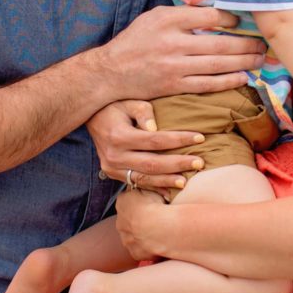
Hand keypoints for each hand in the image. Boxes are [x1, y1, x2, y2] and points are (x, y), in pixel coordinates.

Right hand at [88, 100, 207, 193]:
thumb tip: (156, 128)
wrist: (92, 119)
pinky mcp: (113, 174)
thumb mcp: (129, 102)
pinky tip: (170, 191)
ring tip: (186, 181)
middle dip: (178, 164)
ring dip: (167, 180)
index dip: (178, 140)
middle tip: (199, 163)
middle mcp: (114, 156)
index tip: (200, 137)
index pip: (155, 140)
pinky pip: (136, 183)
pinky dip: (154, 188)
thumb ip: (143, 112)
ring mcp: (112, 168)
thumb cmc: (115, 106)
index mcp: (118, 136)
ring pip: (144, 178)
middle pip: (152, 164)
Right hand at [95, 6, 265, 100]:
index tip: (241, 21)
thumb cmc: (135, 41)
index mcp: (168, 20)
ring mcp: (174, 66)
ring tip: (259, 59)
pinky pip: (207, 84)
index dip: (230, 19)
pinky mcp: (174, 86)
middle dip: (245, 44)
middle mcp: (172, 43)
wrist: (111, 72)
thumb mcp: (154, 17)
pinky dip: (227, 81)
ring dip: (243, 62)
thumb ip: (182, 13)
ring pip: (217, 65)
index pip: (208, 17)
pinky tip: (242, 77)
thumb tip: (214, 10)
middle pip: (219, 44)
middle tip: (263, 43)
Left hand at [113, 188, 169, 260]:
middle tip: (156, 218)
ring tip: (160, 231)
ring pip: (134, 235)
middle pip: (129, 218)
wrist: (159, 228)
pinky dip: (148, 246)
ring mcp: (126, 238)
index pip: (128, 199)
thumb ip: (146, 187)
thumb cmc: (156, 205)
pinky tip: (160, 242)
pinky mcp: (134, 252)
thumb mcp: (152, 188)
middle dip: (140, 218)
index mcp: (122, 202)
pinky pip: (141, 248)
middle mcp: (119, 221)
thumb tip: (146, 185)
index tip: (151, 202)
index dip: (140, 200)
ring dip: (143, 233)